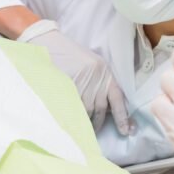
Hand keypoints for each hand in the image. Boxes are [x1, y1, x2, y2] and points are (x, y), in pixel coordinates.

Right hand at [18, 20, 132, 135]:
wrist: (46, 41)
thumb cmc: (66, 55)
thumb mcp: (88, 66)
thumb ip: (97, 84)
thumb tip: (101, 109)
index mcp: (105, 72)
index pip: (117, 98)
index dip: (122, 116)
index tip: (126, 130)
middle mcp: (97, 76)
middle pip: (100, 108)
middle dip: (97, 123)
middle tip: (93, 133)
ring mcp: (83, 80)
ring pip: (87, 109)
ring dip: (84, 121)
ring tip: (79, 128)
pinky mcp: (69, 83)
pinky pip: (73, 105)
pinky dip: (72, 114)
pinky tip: (69, 119)